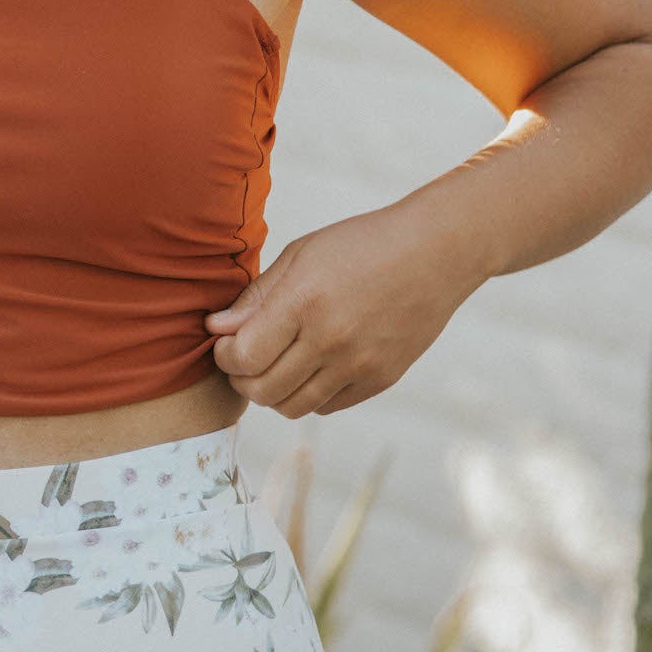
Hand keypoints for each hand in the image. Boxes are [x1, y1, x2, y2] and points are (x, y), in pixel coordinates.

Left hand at [203, 203, 483, 416]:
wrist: (435, 252)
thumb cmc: (361, 245)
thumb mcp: (302, 255)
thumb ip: (256, 296)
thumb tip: (216, 328)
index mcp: (305, 301)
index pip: (244, 356)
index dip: (225, 356)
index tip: (226, 343)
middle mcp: (331, 339)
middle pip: (262, 390)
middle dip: (241, 378)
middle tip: (243, 360)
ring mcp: (359, 364)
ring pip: (293, 407)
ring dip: (272, 393)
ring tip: (272, 367)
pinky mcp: (381, 379)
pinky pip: (327, 407)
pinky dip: (308, 396)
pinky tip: (308, 369)